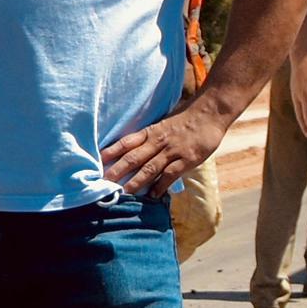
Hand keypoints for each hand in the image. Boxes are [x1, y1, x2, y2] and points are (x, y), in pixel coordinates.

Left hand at [106, 86, 236, 196]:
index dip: (110, 152)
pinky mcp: (187, 159)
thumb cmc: (185, 119)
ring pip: (149, 168)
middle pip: (133, 157)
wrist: (209, 112)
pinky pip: (170, 174)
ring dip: (135, 182)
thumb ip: (149, 138)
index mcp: (150, 131)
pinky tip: (153, 195)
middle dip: (117, 171)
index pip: (126, 142)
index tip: (97, 162)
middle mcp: (158, 141)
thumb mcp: (163, 125)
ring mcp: (172, 150)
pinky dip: (160, 185)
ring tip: (123, 194)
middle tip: (103, 183)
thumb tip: (132, 151)